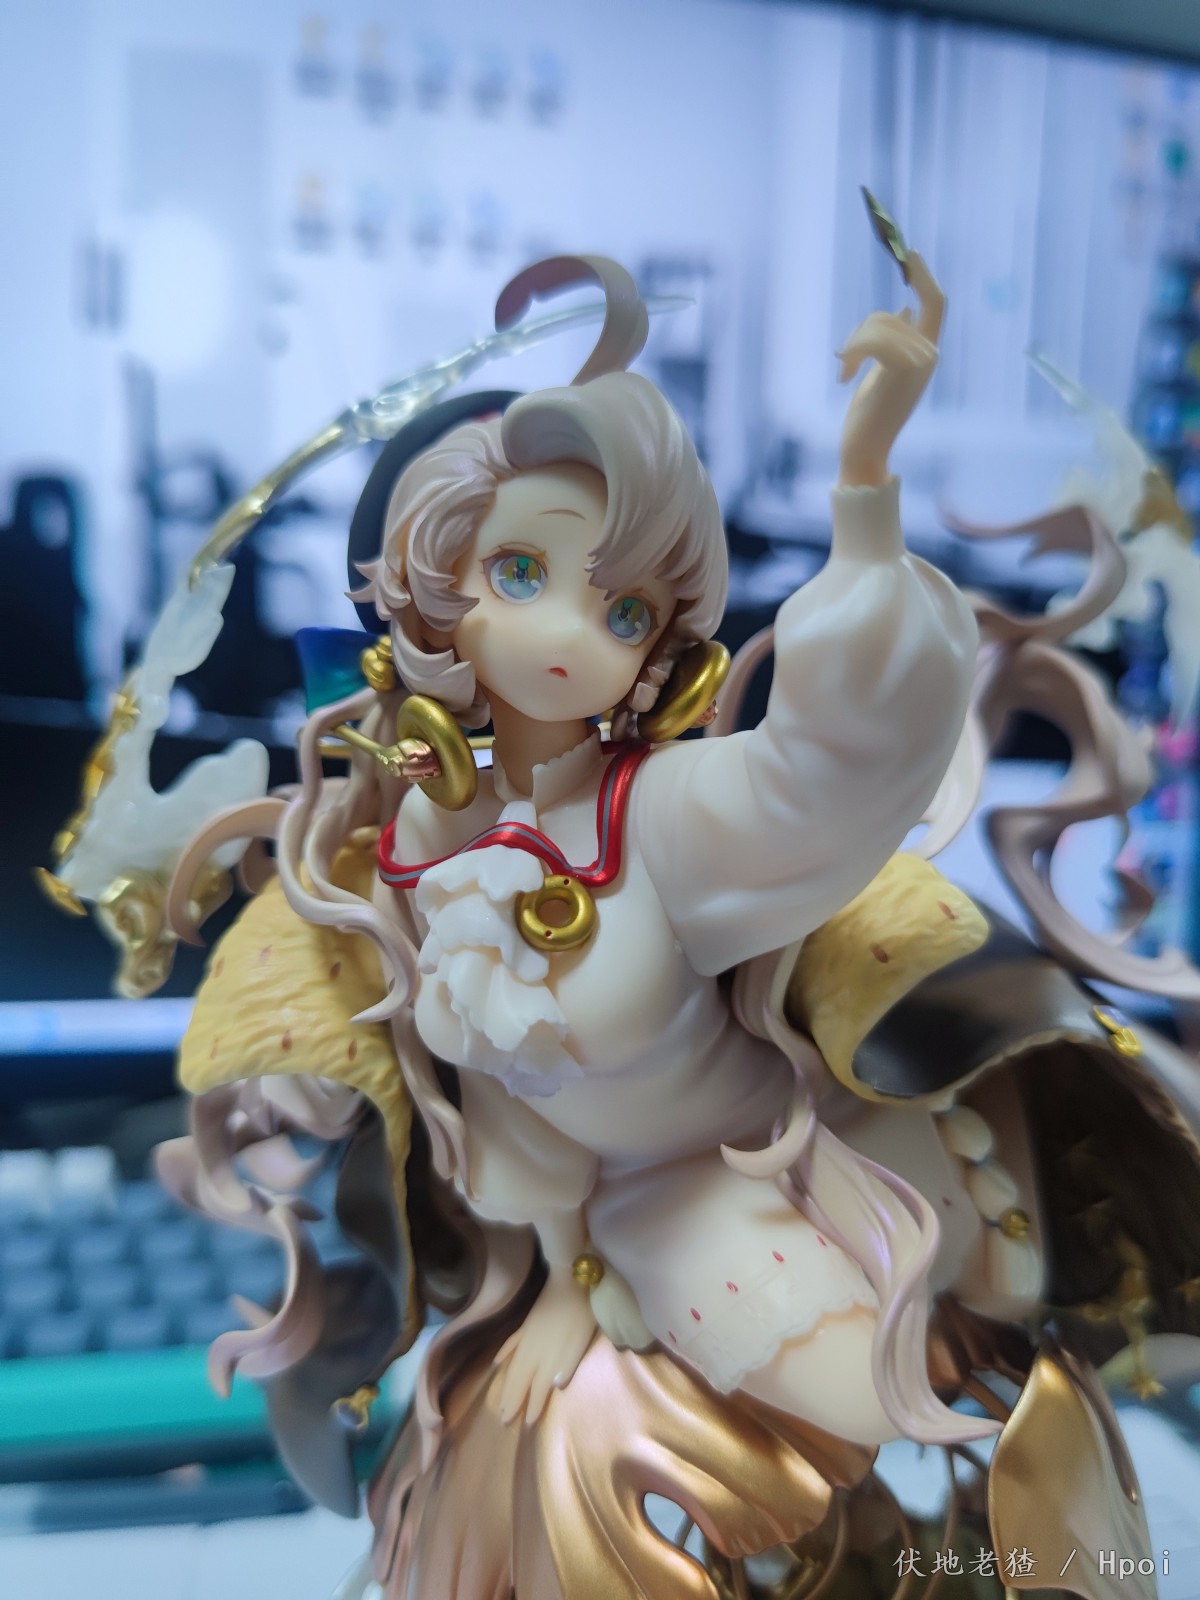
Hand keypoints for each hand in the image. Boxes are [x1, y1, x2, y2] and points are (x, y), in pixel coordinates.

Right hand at [493, 1270, 597, 1425]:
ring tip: (499, 1401)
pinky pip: (511, 1343)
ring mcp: (527, 1338)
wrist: (570, 1282)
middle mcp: (533, 1353)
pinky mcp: (527, 1325)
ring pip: (513, 1367)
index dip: (531, 1407)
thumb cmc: (581, 1315)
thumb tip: (553, 1385)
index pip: (536, 1390)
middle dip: (512, 1402)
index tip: (525, 1425)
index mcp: (547, 1359)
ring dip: (506, 1385)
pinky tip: (497, 1362)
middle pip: (520, 1382)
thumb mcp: (579, 1342)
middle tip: (503, 1420)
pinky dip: (503, 1354)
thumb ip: (566, 1365)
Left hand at [837, 252, 943, 487]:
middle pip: (890, 315)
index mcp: (927, 352)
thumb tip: (902, 311)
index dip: (924, 276)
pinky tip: (845, 375)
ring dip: (853, 346)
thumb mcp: (883, 371)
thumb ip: (895, 341)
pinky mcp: (902, 369)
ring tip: (846, 371)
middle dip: (862, 331)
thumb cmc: (870, 414)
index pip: (935, 302)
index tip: (908, 253)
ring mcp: (920, 362)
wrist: (866, 449)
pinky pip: (873, 338)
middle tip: (846, 357)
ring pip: (878, 325)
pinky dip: (852, 353)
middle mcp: (930, 354)